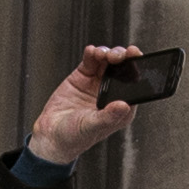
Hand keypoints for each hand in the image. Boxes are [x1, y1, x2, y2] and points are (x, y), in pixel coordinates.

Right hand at [26, 47, 146, 167]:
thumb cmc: (74, 137)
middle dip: (123, 58)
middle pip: (124, 69)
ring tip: (102, 54)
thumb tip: (124, 105)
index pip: (135, 85)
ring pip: (108, 61)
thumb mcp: (92, 127)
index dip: (138, 69)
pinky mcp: (83, 76)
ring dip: (108, 53)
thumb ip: (108, 116)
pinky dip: (92, 53)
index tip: (136, 58)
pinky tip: (91, 51)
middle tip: (118, 55)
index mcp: (121, 107)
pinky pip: (90, 61)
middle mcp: (112, 93)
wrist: (50, 135)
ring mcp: (97, 83)